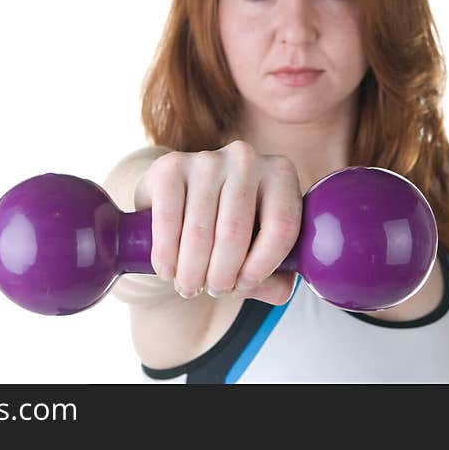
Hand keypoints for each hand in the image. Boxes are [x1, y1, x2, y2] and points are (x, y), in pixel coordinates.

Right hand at [133, 140, 301, 304]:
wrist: (179, 203)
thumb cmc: (227, 231)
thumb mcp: (257, 253)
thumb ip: (276, 276)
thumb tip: (278, 289)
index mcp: (281, 174)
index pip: (282, 226)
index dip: (262, 267)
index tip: (244, 285)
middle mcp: (246, 159)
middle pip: (235, 233)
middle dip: (221, 275)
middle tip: (213, 291)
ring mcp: (207, 159)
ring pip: (200, 233)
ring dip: (192, 271)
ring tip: (189, 287)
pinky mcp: (170, 166)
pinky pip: (168, 221)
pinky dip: (166, 255)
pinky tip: (167, 271)